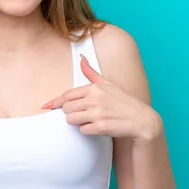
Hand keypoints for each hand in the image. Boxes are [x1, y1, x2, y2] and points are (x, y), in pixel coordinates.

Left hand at [43, 54, 162, 142]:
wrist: (142, 121)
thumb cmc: (123, 102)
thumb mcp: (109, 84)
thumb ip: (92, 73)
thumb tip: (81, 57)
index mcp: (94, 88)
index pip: (67, 95)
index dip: (56, 102)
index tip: (46, 106)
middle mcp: (95, 99)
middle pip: (67, 109)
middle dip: (71, 113)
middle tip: (84, 114)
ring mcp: (98, 114)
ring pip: (71, 120)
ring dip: (78, 123)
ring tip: (91, 120)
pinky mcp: (101, 127)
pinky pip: (82, 131)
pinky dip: (88, 131)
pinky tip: (98, 127)